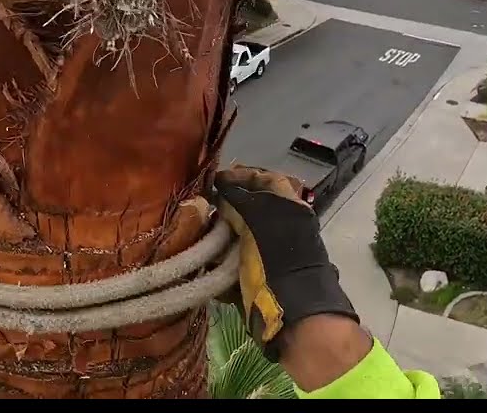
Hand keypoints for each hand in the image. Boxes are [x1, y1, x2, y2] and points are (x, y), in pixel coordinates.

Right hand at [213, 165, 358, 360]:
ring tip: (197, 234)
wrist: (289, 311)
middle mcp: (280, 228)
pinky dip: (217, 264)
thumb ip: (239, 198)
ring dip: (215, 237)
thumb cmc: (276, 257)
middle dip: (223, 209)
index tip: (215, 179)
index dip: (242, 175)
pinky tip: (203, 262)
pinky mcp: (256, 277)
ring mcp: (267, 254)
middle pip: (247, 209)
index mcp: (288, 208)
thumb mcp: (257, 218)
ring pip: (235, 237)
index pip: (266, 180)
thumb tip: (221, 185)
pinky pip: (231, 264)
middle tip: (201, 207)